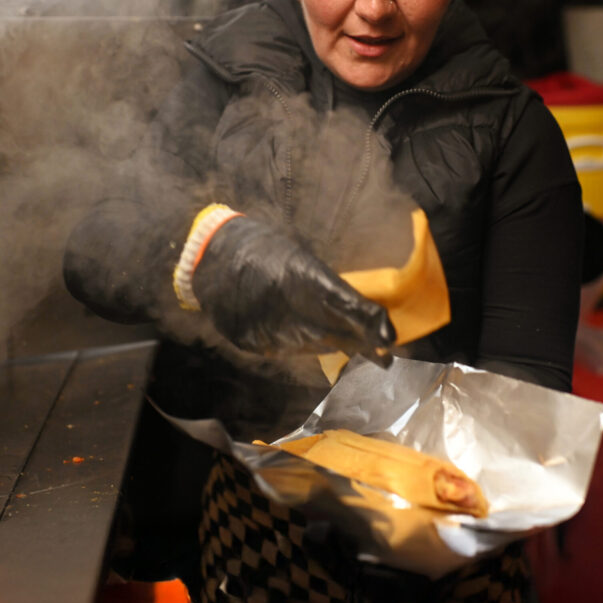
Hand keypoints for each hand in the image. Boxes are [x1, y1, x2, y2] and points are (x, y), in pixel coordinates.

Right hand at [193, 216, 395, 359]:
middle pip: (335, 333)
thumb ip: (326, 282)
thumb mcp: (299, 255)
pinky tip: (316, 339)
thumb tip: (358, 304)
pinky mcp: (255, 343)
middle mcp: (288, 309)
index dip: (369, 323)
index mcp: (302, 278)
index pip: (345, 304)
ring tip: (360, 348)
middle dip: (362, 343)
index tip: (391, 337)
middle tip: (386, 354)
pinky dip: (306, 344)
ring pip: (314, 346)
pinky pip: (289, 349)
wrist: (211, 258)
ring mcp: (270, 331)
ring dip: (337, 345)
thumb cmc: (263, 248)